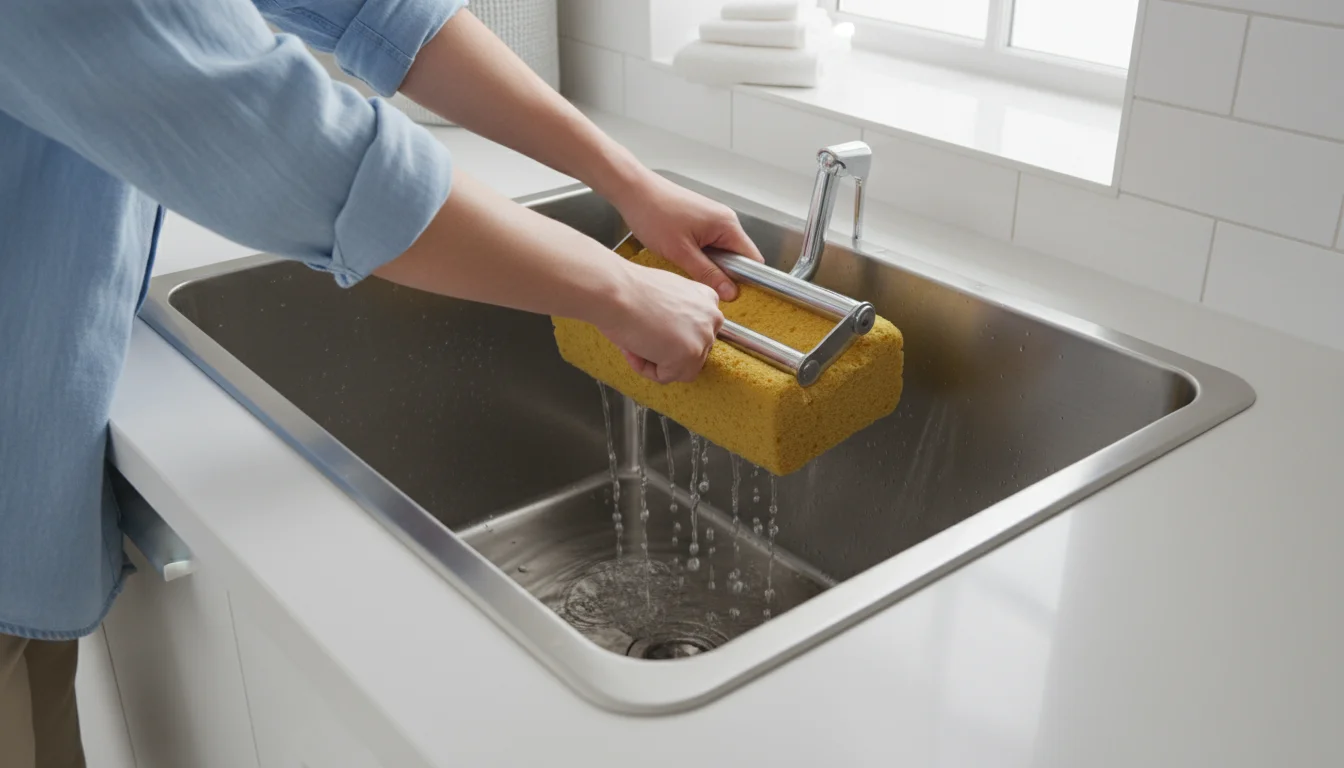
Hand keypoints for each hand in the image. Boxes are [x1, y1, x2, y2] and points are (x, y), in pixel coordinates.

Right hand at [596, 263, 723, 383]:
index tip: (650, 329)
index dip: (669, 336)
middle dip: (663, 351)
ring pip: (680, 368)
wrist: (614, 292)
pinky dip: (646, 369)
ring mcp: (703, 338)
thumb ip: (679, 316)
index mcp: (708, 298)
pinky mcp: (690, 356)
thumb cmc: (629, 291)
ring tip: (634, 342)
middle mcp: (712, 317)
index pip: (695, 333)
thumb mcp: (666, 295)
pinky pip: (666, 376)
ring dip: (653, 360)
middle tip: (639, 337)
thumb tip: (671, 339)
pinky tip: (633, 349)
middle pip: (691, 353)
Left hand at [613, 172, 764, 300]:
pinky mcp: (700, 220)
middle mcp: (724, 219)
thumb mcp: (681, 252)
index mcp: (727, 225)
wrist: (633, 190)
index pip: (752, 259)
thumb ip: (708, 274)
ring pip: (721, 252)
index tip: (731, 294)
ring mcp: (712, 219)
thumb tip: (731, 292)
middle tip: (701, 282)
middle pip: (737, 257)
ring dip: (709, 265)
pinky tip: (682, 257)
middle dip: (724, 273)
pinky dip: (700, 255)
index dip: (746, 279)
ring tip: (687, 266)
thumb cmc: (654, 214)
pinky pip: (709, 244)